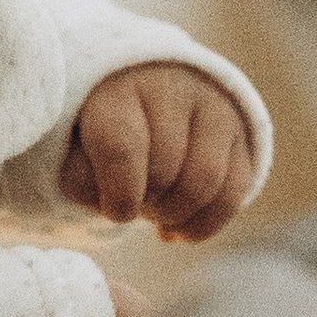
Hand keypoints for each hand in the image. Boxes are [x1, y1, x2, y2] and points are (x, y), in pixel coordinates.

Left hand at [59, 65, 253, 239]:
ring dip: (174, 215)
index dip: (118, 194)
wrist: (142, 101)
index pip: (121, 147)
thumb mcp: (75, 151)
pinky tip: (177, 228)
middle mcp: (171, 88)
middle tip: (134, 203)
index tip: (115, 210)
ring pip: (204, 182)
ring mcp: (213, 108)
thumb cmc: (101, 135)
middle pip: (164, 171)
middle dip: (146, 203)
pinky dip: (202, 225)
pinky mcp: (240, 133)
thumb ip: (82, 178)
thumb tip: (122, 206)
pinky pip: (233, 193)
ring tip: (154, 214)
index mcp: (119, 88)